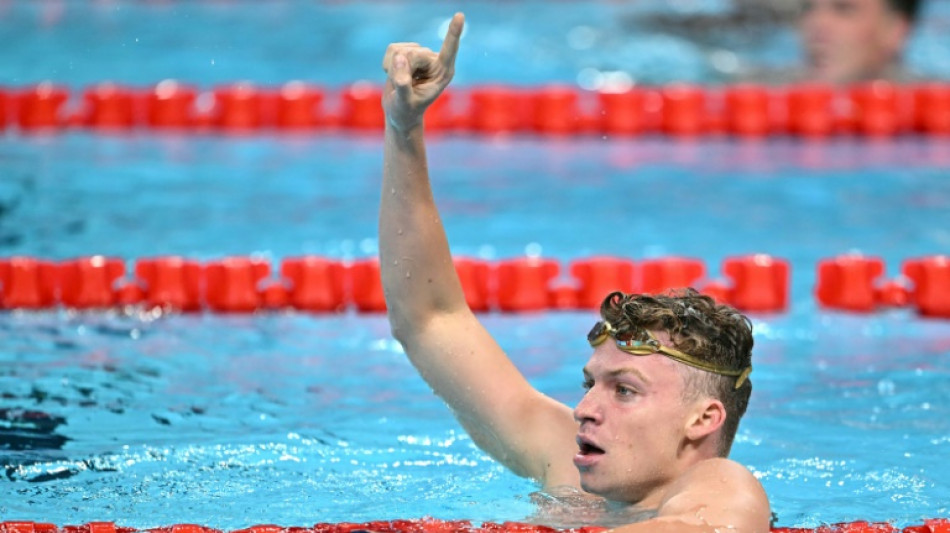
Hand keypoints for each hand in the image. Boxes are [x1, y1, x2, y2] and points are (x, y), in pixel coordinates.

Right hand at [382, 12, 463, 131]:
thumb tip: (400, 58)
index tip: (459, 16)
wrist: (399, 113)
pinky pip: (392, 48)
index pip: (449, 50)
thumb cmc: (406, 111)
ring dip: (394, 68)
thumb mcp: (404, 102)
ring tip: (400, 83)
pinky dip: (387, 64)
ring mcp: (421, 55)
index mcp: (443, 73)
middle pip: (412, 53)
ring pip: (400, 50)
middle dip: (400, 70)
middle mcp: (434, 61)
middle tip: (401, 87)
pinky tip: (394, 74)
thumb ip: (403, 84)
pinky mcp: (407, 51)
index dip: (453, 33)